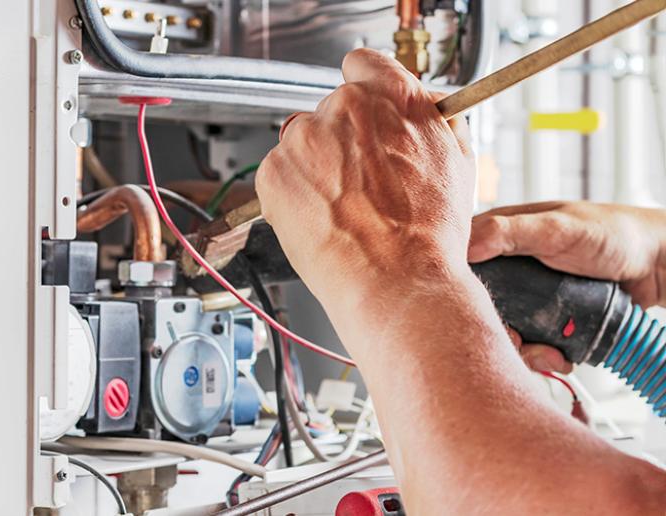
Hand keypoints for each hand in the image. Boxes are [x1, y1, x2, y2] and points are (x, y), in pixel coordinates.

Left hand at [255, 49, 475, 300]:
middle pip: (331, 110)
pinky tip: (320, 219)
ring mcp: (304, 139)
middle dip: (341, 141)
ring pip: (302, 143)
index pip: (363, 64)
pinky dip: (291, 193)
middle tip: (359, 184)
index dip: (364, 91)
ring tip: (342, 209)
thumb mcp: (457, 163)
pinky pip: (279, 173)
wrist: (394, 280)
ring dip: (315, 167)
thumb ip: (434, 121)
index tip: (363, 114)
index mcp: (392, 95)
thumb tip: (423, 106)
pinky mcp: (274, 172)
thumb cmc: (427, 234)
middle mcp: (345, 107)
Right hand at [472, 201, 665, 371]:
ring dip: (523, 349)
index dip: (461, 291)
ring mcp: (526, 294)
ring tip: (549, 353)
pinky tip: (558, 355)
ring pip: (502, 329)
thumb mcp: (558, 228)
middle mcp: (507, 266)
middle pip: (478, 306)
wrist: (657, 266)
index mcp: (499, 236)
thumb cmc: (615, 234)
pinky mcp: (544, 317)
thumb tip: (466, 245)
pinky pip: (528, 343)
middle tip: (519, 339)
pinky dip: (541, 355)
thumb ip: (510, 232)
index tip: (477, 312)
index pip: (460, 264)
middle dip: (498, 330)